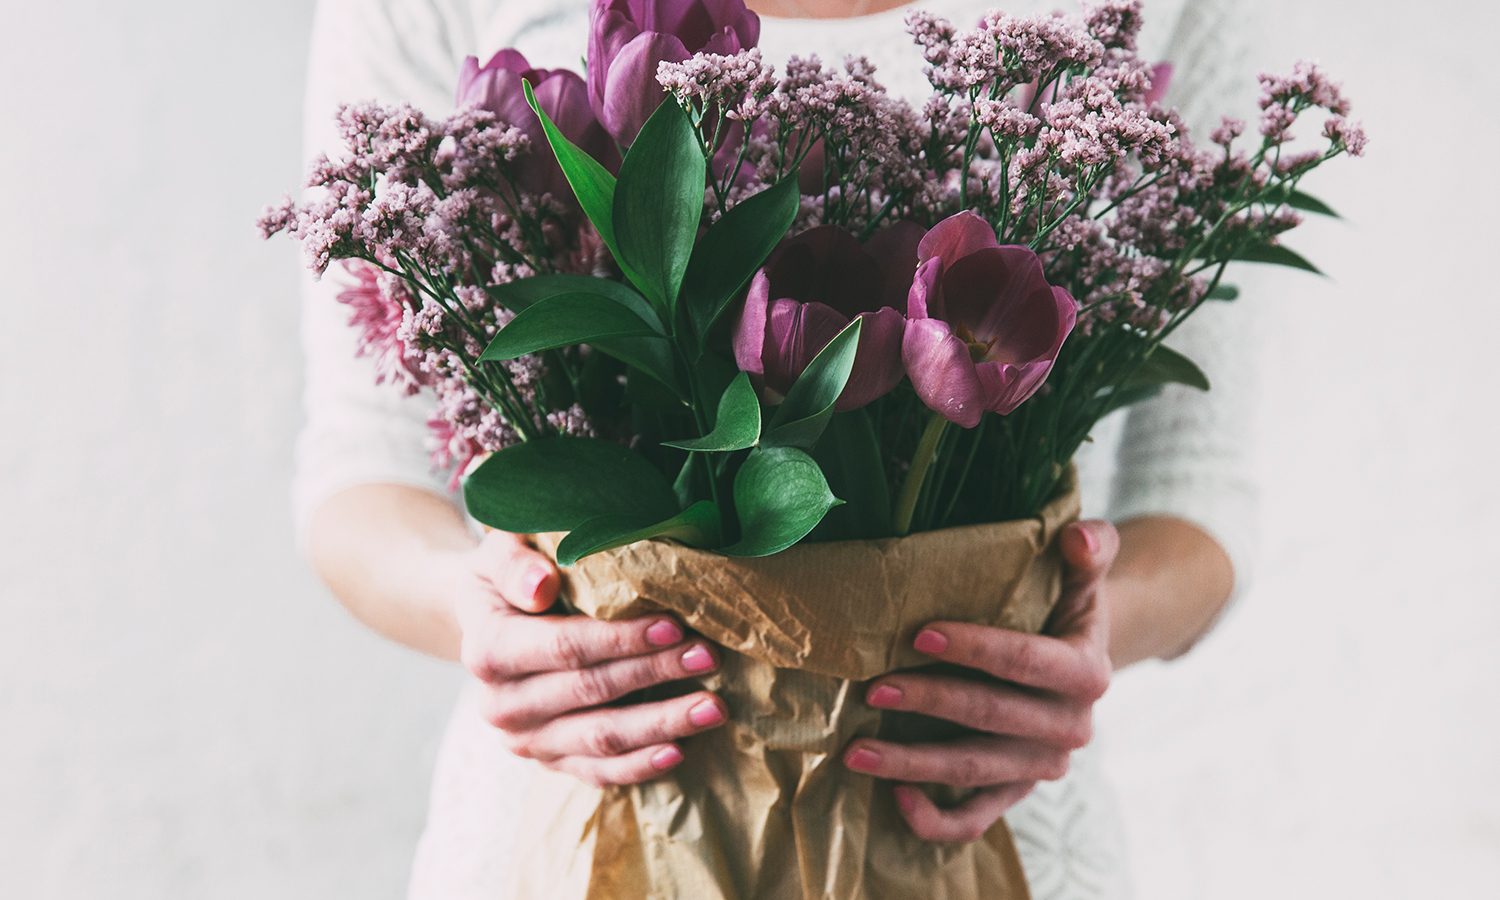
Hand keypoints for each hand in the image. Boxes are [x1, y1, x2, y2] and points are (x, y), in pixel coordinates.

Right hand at [452, 531, 728, 786]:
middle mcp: (501, 704)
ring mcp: (525, 739)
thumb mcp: (501, 551)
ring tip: (713, 708)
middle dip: (656, 673)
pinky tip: (679, 750)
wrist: (488, 619)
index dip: (620, 639)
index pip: (564, 648)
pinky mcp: (549, 761)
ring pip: (601, 738)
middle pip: (591, 692)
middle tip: (709, 656)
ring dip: (661, 724)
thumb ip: (517, 566)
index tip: (673, 625)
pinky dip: (640, 765)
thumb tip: (542, 585)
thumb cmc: (511, 575)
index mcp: (487, 649)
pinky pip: (598, 772)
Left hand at [841, 519, 1119, 841]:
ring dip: (912, 763)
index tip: (918, 634)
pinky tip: (895, 799)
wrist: (1078, 663)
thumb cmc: (1065, 608)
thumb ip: (1089, 549)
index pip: (1025, 661)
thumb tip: (1078, 537)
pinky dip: (936, 819)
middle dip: (928, 701)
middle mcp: (1069, 728)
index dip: (975, 648)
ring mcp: (1041, 766)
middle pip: (989, 717)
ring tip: (855, 751)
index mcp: (1086, 673)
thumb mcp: (1084, 577)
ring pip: (972, 771)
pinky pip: (976, 818)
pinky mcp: (1016, 792)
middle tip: (871, 686)